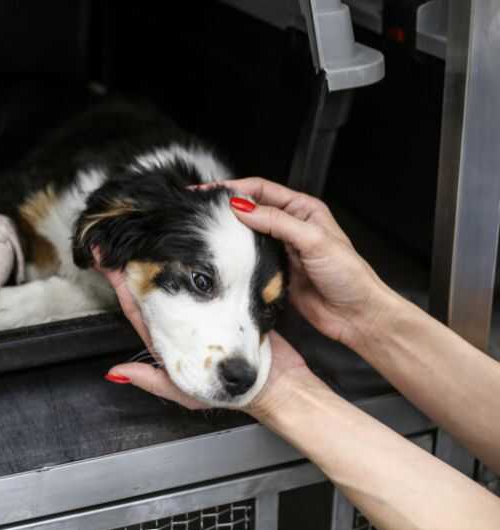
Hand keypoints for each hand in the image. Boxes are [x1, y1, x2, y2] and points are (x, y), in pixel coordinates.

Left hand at [94, 250, 317, 417]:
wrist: (279, 384)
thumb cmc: (234, 394)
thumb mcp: (188, 394)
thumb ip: (153, 381)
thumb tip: (116, 372)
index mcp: (171, 339)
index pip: (138, 309)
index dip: (122, 287)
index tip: (107, 264)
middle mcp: (187, 320)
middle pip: (156, 286)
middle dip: (137, 263)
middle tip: (120, 239)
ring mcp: (208, 308)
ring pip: (184, 277)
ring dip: (166, 256)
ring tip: (149, 233)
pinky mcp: (231, 298)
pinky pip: (214, 275)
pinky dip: (204, 260)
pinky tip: (194, 240)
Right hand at [221, 178, 397, 347]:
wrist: (356, 315)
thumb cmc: (348, 275)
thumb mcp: (313, 240)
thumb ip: (277, 222)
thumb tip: (243, 207)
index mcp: (303, 210)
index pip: (262, 190)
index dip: (234, 188)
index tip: (210, 191)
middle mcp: (291, 226)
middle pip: (252, 210)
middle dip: (227, 207)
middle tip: (200, 209)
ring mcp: (281, 249)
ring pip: (247, 235)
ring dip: (229, 232)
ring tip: (205, 229)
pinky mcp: (274, 272)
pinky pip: (249, 260)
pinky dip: (236, 257)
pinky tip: (222, 256)